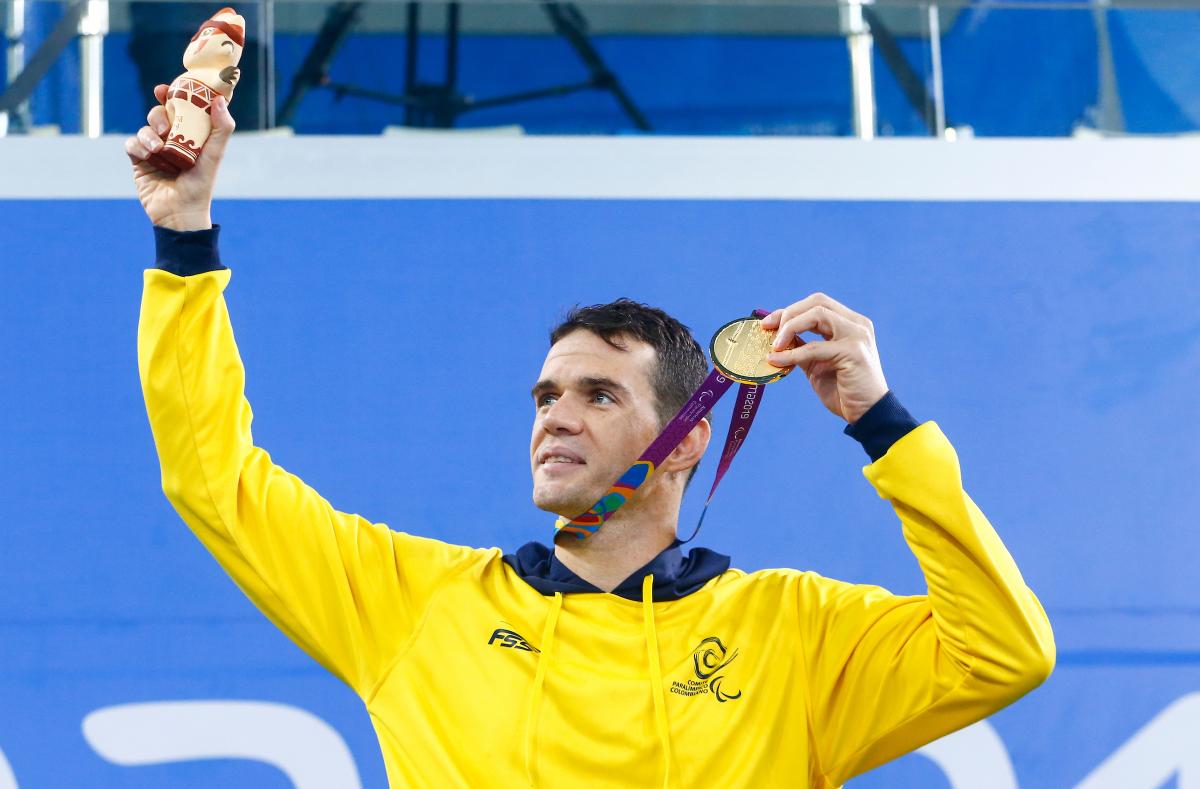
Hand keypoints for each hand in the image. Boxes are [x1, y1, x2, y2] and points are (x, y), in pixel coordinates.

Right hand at [123, 83, 235, 230]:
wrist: (180, 212)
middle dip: (159, 115)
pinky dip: (138, 146)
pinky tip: (147, 156)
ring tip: (158, 150)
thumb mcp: (214, 155)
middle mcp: (172, 140)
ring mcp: (155, 150)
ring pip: (145, 128)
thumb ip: (221, 128)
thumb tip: (220, 99)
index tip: (166, 89)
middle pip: (159, 114)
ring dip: (149, 134)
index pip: (181, 108)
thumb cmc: (201, 185)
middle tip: (165, 126)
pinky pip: (132, 143)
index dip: (173, 95)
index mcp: (191, 135)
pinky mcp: (139, 161)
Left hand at [760, 293, 888, 423]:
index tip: (767, 324)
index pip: (817, 303)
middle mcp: (856, 324)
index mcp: (850, 323)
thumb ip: (802, 347)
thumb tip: (775, 340)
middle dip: (788, 314)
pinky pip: (814, 347)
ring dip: (790, 328)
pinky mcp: (853, 352)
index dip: (790, 310)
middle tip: (768, 330)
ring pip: (817, 315)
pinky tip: (777, 361)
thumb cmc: (842, 390)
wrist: (867, 414)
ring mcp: (857, 335)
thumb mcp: (817, 364)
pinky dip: (792, 353)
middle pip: (816, 302)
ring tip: (774, 347)